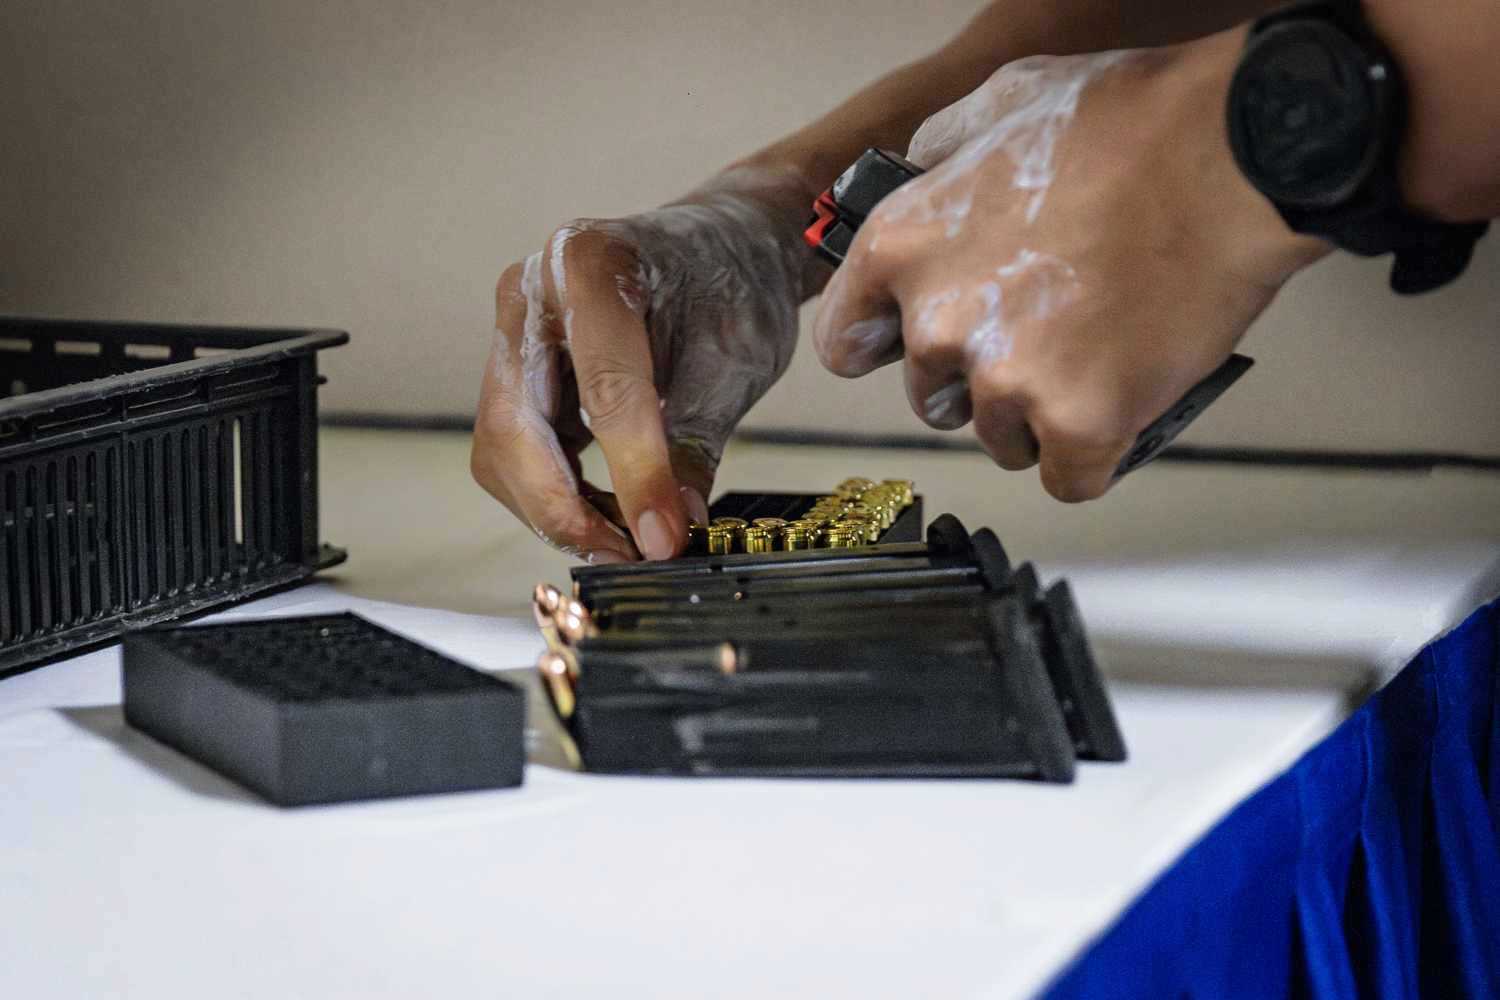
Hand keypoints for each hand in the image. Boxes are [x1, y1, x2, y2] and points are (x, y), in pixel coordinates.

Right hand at [473, 167, 812, 561]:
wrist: (721, 250)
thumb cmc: (731, 284)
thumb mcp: (735, 361)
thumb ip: (693, 446)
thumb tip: (668, 531)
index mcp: (589, 262)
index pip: (604, 388)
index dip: (634, 474)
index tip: (662, 539)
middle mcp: (531, 293)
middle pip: (515, 427)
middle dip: (565, 508)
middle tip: (627, 555)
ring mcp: (513, 333)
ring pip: (501, 450)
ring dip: (555, 509)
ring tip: (624, 540)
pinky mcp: (516, 374)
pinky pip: (514, 452)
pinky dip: (556, 495)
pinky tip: (608, 515)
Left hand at [811, 30, 1329, 500]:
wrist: (1234, 152)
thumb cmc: (1130, 122)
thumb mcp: (1002, 100)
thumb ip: (943, 148)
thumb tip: (923, 168)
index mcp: (902, 248)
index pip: (846, 343)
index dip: (885, 347)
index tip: (916, 345)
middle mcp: (938, 325)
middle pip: (933, 397)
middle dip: (978, 376)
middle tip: (1043, 334)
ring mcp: (1007, 381)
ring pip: (1001, 437)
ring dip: (1040, 414)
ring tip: (1096, 357)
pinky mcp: (1079, 424)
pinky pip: (1067, 476)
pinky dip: (1095, 454)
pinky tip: (1122, 408)